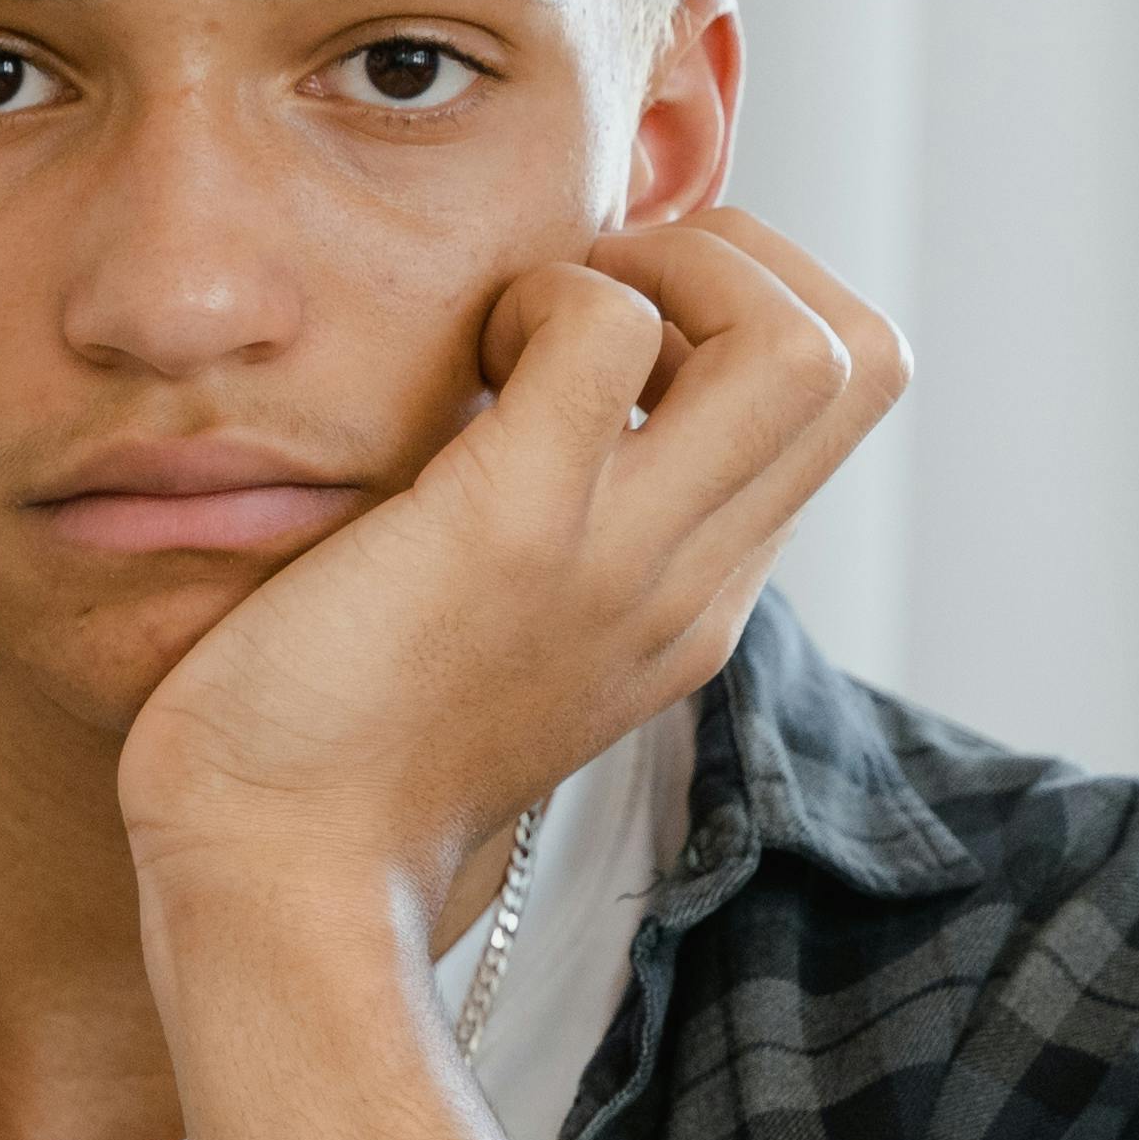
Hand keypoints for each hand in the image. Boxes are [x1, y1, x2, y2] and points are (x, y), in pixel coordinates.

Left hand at [113, 212, 900, 1139]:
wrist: (272, 880)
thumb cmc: (335, 750)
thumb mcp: (499, 633)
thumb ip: (552, 531)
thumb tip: (529, 391)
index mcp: (695, 602)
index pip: (841, 404)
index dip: (757, 306)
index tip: (623, 321)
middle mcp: (693, 580)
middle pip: (866, 358)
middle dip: (748, 259)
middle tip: (601, 290)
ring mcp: (623, 554)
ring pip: (801, 340)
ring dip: (676, 265)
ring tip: (544, 318)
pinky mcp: (520, 526)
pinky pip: (608, 327)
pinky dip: (544, 292)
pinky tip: (456, 355)